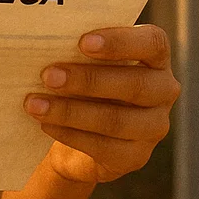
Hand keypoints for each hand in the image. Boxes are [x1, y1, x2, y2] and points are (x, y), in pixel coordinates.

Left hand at [24, 24, 178, 183]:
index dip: (120, 42)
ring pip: (115, 120)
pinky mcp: (137, 157)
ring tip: (35, 104)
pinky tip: (46, 124)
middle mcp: (164, 90)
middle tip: (48, 76)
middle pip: (134, 85)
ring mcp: (154, 127)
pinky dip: (70, 134)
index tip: (83, 42)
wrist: (78, 132)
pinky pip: (104, 147)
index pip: (153, 43)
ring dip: (70, 111)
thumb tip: (48, 41)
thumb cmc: (83, 82)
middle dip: (87, 80)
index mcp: (156, 57)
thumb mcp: (86, 61)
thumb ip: (79, 50)